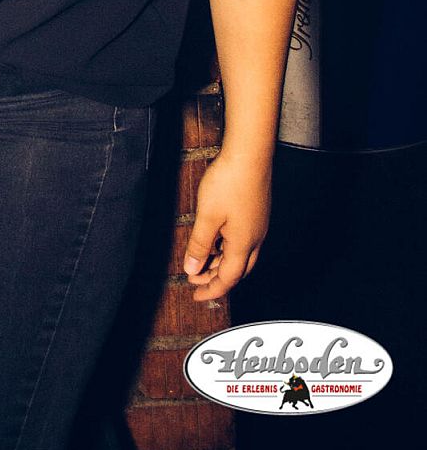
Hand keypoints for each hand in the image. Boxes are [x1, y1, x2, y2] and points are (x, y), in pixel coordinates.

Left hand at [183, 150, 271, 301]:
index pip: (228, 279)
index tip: (195, 295)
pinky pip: (243, 240)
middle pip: (237, 270)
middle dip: (216, 279)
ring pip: (241, 255)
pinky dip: (227, 247)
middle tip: (196, 280)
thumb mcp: (207, 216)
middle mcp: (255, 239)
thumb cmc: (229, 182)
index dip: (211, 289)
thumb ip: (200, 244)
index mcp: (244, 245)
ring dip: (221, 262)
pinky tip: (215, 238)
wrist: (250, 154)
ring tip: (201, 260)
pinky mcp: (257, 213)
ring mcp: (258, 226)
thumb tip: (192, 270)